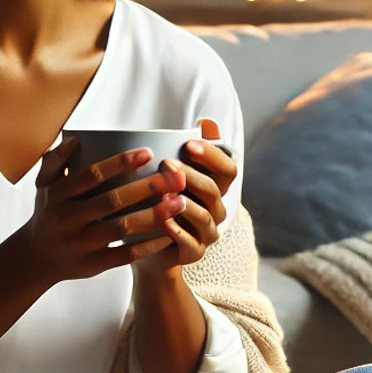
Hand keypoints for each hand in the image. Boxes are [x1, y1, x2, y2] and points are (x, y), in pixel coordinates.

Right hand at [17, 135, 179, 284]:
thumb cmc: (48, 214)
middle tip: (175, 178)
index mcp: (58, 195)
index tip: (148, 154)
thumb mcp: (44, 186)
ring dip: (153, 216)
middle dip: (146, 188)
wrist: (36, 258)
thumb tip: (76, 139)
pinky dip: (148, 246)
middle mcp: (68, 219)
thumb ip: (56, 161)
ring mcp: (80, 244)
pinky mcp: (92, 265)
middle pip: (112, 201)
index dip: (120, 163)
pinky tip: (169, 234)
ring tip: (179, 204)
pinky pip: (124, 255)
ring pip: (121, 228)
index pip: (92, 175)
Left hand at [135, 117, 237, 274]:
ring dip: (186, 203)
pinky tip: (163, 221)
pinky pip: (190, 242)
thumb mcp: (169, 172)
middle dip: (192, 175)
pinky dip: (177, 231)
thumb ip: (188, 149)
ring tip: (167, 194)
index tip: (189, 144)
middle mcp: (216, 208)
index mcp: (215, 186)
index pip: (227, 168)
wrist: (144, 244)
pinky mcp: (194, 252)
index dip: (212, 155)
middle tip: (167, 164)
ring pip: (205, 216)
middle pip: (214, 189)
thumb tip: (207, 120)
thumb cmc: (157, 201)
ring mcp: (207, 232)